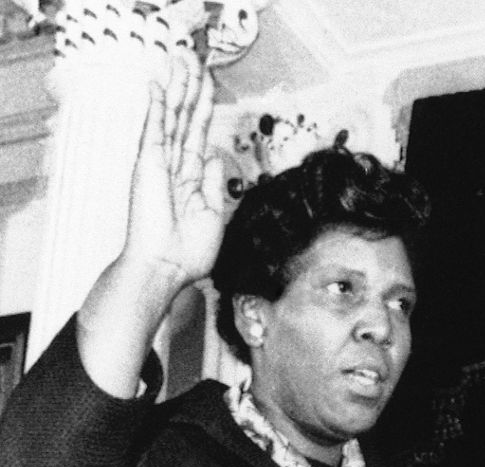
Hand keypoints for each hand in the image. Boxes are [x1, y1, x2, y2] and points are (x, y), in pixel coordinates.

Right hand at [123, 47, 224, 287]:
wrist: (165, 268)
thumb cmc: (187, 250)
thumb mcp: (212, 211)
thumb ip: (212, 181)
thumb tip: (214, 153)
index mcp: (190, 178)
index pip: (198, 134)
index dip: (204, 109)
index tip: (210, 85)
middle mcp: (174, 166)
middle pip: (185, 118)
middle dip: (191, 89)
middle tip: (194, 59)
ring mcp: (159, 163)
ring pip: (170, 117)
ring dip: (176, 87)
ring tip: (181, 59)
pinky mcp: (148, 165)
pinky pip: (154, 129)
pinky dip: (155, 106)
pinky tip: (158, 84)